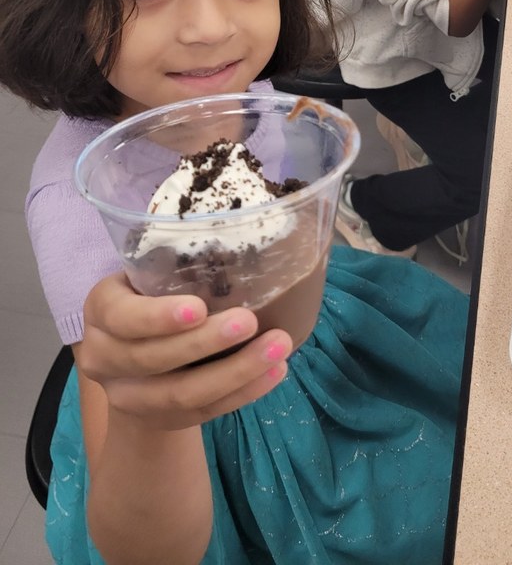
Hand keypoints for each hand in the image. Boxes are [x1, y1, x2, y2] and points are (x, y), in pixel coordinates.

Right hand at [79, 272, 292, 430]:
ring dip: (236, 372)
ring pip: (183, 394)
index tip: (199, 306)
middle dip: (207, 342)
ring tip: (278, 346)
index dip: (158, 318)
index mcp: (100, 311)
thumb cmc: (152, 296)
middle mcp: (105, 358)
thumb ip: (177, 261)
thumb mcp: (147, 275)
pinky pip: (204, 413)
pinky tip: (275, 372)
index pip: (122, 317)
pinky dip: (243, 393)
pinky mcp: (161, 421)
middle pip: (154, 359)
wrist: (133, 361)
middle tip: (250, 320)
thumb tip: (244, 223)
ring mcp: (130, 397)